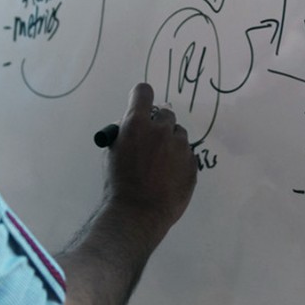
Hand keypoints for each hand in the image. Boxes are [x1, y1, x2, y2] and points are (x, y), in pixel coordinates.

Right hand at [107, 83, 196, 229]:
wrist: (138, 213)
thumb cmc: (118, 183)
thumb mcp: (111, 152)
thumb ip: (123, 133)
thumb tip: (130, 125)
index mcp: (137, 123)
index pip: (143, 92)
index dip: (141, 97)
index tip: (140, 105)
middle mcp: (161, 129)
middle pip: (165, 112)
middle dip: (158, 122)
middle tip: (151, 140)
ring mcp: (180, 146)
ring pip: (178, 134)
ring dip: (170, 141)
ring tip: (161, 163)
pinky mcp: (193, 163)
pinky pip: (187, 153)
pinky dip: (179, 160)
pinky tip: (169, 176)